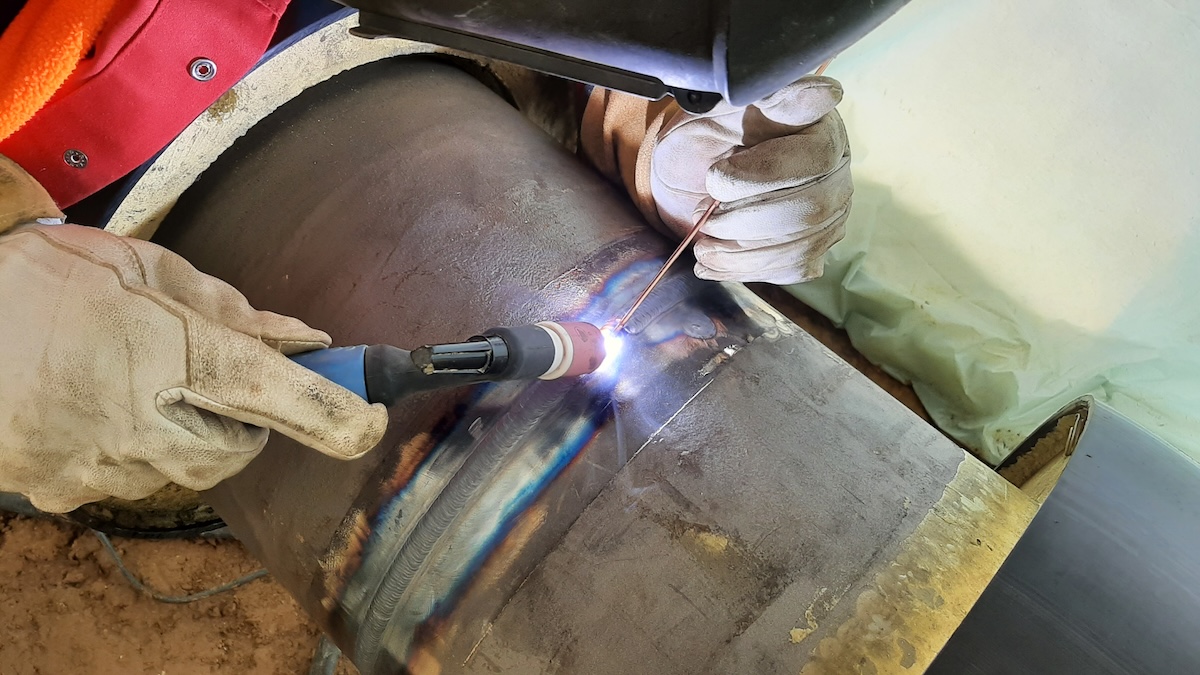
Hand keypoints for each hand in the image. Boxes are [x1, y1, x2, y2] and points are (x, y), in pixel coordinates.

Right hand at [0, 217, 386, 512]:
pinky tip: (102, 404)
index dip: (342, 413)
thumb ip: (228, 307)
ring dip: (194, 430)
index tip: (373, 418)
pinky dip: (140, 447)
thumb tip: (298, 338)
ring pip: (194, 467)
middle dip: (244, 412)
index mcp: (175, 353)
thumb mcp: (139, 268)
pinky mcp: (71, 491)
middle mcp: (149, 422)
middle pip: (245, 444)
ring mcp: (107, 466)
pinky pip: (136, 478)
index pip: (285, 397)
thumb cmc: (32, 284)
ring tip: (141, 379)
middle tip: (208, 373)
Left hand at [650, 76, 852, 283]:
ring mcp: (829, 217)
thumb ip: (773, 99)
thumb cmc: (712, 135)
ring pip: (799, 247)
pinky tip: (712, 262)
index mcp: (823, 132)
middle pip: (810, 210)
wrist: (691, 175)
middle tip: (703, 213)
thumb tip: (827, 93)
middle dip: (746, 219)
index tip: (715, 177)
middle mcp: (837, 176)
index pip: (815, 159)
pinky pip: (788, 270)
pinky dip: (743, 269)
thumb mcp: (728, 108)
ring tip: (702, 242)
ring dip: (740, 250)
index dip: (762, 175)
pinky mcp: (810, 250)